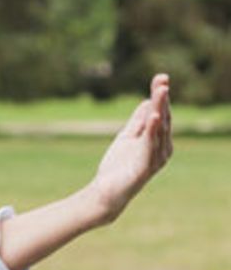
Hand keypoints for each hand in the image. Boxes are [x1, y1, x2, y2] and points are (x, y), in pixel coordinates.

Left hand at [88, 74, 173, 223]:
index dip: (160, 96)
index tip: (160, 77)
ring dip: (161, 109)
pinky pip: (151, 145)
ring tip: (161, 91)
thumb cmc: (118, 167)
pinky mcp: (147, 166)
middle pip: (163, 118)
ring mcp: (156, 157)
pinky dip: (153, 130)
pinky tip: (155, 117)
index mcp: (158, 141)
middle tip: (163, 79)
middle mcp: (162, 148)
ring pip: (159, 129)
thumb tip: (148, 101)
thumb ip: (138, 121)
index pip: (161, 113)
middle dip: (162, 98)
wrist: (106, 192)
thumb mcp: (127, 137)